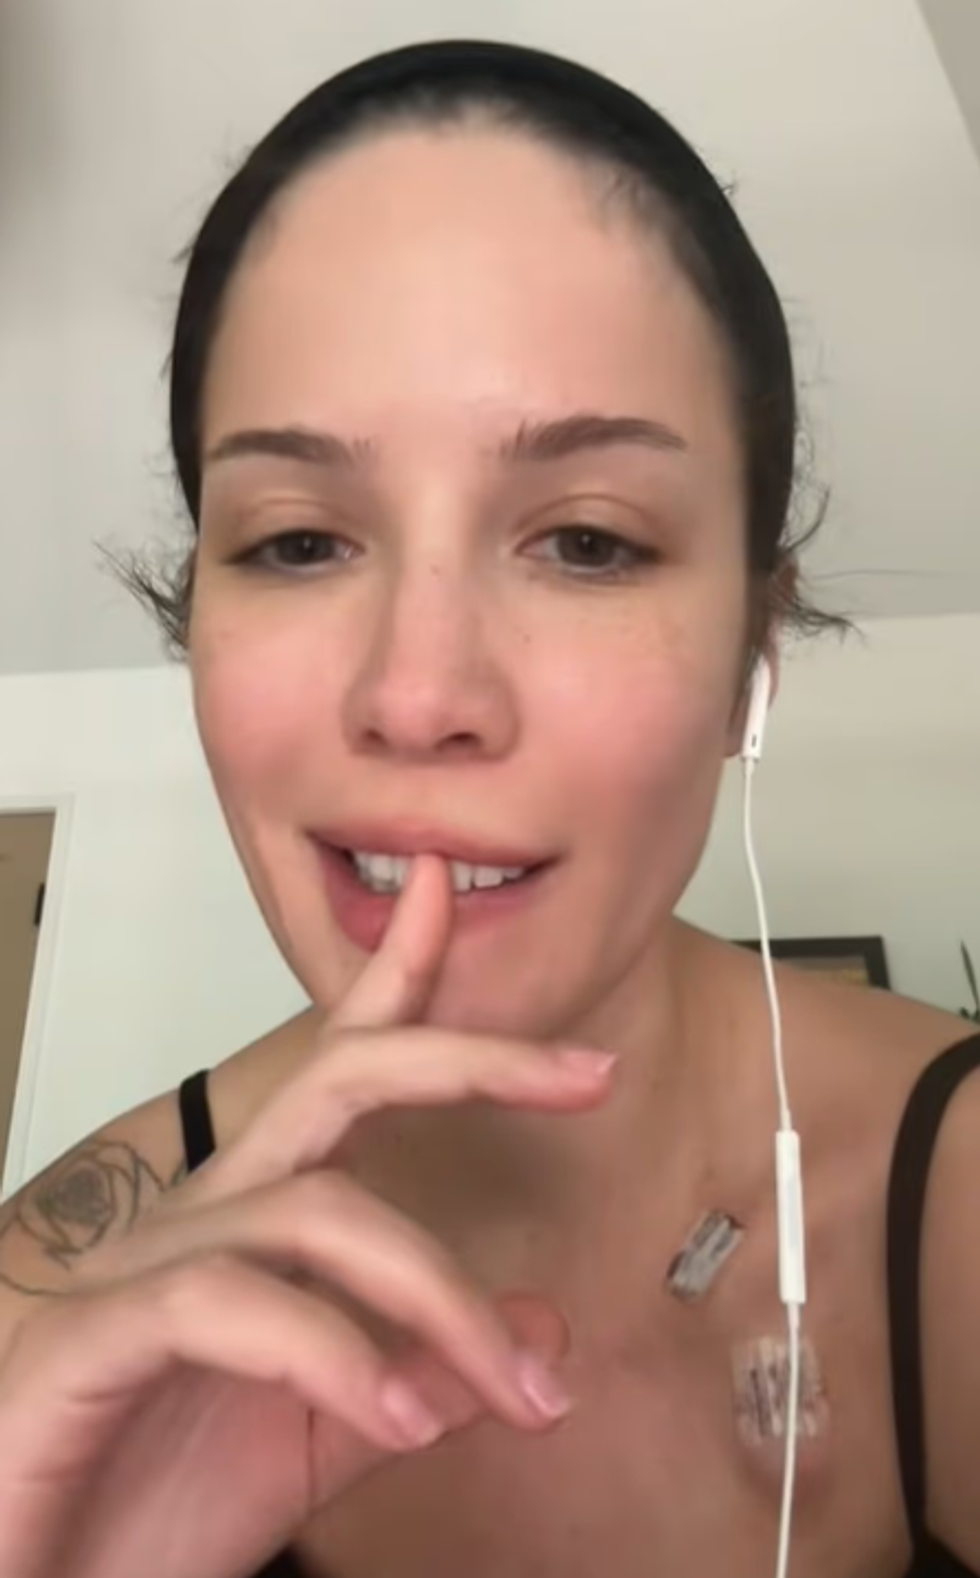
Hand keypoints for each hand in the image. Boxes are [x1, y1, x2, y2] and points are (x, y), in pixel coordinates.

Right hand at [0, 856, 614, 1577]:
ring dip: (441, 1298)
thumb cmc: (141, 1503)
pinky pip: (227, 1304)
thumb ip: (423, 1380)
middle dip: (465, 1056)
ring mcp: (136, 1266)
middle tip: (587, 1071)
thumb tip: (542, 1333)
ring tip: (520, 1393)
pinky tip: (398, 1418)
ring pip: (317, 1211)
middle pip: (336, 1081)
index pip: (335, 1070)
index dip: (398, 975)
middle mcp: (199, 1216)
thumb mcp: (316, 1442)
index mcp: (252, 1222)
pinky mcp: (89, 1335)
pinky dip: (335, 1358)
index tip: (450, 887)